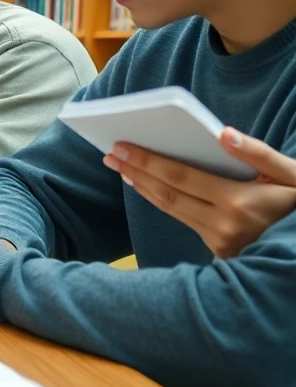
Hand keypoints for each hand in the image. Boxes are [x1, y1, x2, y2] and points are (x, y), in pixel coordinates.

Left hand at [103, 128, 295, 257]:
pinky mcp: (219, 252)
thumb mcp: (294, 176)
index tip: (122, 147)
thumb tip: (223, 134)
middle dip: (136, 172)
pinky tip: (148, 187)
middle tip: (110, 154)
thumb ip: (259, 154)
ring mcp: (220, 243)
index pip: (181, 178)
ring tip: (122, 168)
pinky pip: (184, 220)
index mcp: (240, 204)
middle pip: (168, 195)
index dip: (149, 162)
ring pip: (171, 210)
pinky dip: (163, 202)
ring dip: (144, 187)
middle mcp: (224, 227)